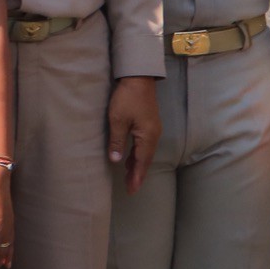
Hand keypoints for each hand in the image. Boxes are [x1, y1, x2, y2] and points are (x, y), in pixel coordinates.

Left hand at [107, 76, 159, 193]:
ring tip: (129, 176)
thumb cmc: (127, 98)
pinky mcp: (149, 124)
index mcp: (147, 137)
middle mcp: (154, 136)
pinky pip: (144, 145)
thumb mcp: (117, 120)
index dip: (136, 177)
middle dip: (138, 174)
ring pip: (145, 152)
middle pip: (146, 160)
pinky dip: (138, 154)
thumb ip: (117, 141)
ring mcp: (152, 129)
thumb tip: (116, 161)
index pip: (142, 162)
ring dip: (137, 165)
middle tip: (130, 188)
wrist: (138, 78)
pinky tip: (131, 157)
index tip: (132, 191)